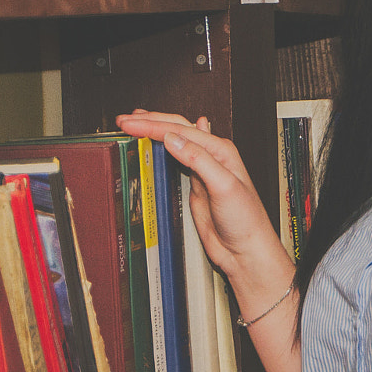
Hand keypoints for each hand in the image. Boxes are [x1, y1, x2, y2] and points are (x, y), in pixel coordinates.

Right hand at [114, 110, 294, 299]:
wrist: (245, 251)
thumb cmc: (246, 220)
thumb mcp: (224, 186)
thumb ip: (199, 160)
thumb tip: (173, 138)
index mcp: (220, 150)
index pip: (180, 130)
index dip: (152, 125)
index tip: (130, 124)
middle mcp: (211, 156)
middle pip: (176, 129)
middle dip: (149, 122)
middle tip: (125, 121)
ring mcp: (201, 171)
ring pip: (174, 142)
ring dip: (154, 131)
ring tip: (135, 124)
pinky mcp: (194, 186)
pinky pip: (174, 161)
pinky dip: (161, 149)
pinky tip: (162, 141)